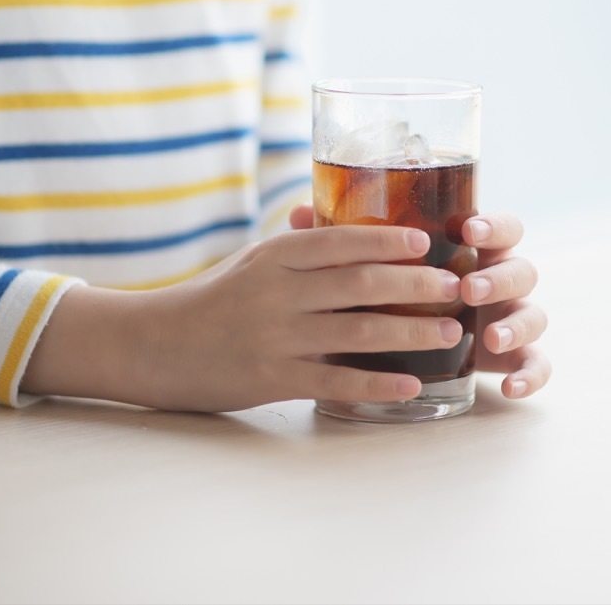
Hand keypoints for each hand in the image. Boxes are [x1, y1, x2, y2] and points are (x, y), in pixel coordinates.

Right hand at [23, 226, 463, 411]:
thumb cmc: (214, 300)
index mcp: (274, 256)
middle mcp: (277, 292)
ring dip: (411, 332)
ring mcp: (274, 336)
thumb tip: (355, 225)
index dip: (386, 240)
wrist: (153, 346)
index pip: (339, 241)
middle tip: (457, 286)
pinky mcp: (271, 379)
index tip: (426, 241)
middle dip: (416, 285)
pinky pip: (335, 380)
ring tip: (453, 332)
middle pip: (359, 283)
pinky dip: (377, 383)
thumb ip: (301, 248)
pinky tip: (411, 385)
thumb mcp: (253, 263)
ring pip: (356, 331)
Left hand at [289, 206, 550, 398]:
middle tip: (468, 289)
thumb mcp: (374, 268)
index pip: (499, 227)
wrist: (416, 339)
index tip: (467, 229)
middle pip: (520, 269)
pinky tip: (512, 387)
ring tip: (488, 338)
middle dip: (497, 278)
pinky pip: (536, 364)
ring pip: (533, 315)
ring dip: (515, 324)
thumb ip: (348, 241)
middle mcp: (499, 280)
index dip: (492, 225)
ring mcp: (510, 318)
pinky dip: (531, 373)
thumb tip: (297, 216)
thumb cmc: (394, 293)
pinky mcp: (514, 358)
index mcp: (475, 250)